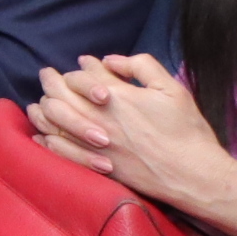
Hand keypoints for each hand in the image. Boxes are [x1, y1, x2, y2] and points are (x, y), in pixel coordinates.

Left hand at [36, 53, 236, 210]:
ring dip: (44, 107)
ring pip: (52, 120)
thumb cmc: (187, 131)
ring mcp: (92, 143)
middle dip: (50, 81)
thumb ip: (141, 66)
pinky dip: (47, 138)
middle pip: (58, 94)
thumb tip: (110, 60)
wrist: (193, 175)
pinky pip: (58, 149)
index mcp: (116, 97)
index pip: (81, 75)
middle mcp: (97, 118)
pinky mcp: (93, 165)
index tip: (83, 65)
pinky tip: (44, 134)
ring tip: (43, 100)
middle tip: (48, 75)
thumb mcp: (172, 89)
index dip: (81, 68)